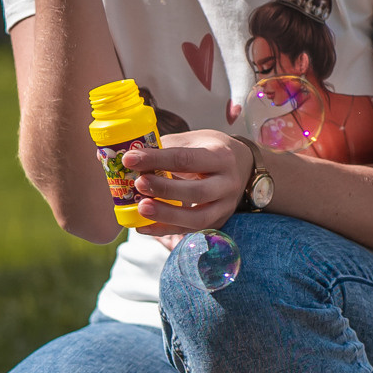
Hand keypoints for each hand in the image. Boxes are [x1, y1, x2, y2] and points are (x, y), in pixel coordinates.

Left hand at [124, 130, 250, 235]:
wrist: (243, 166)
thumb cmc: (211, 150)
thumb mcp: (194, 141)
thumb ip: (167, 148)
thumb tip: (131, 156)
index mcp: (220, 156)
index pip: (186, 159)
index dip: (156, 159)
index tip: (130, 159)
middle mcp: (227, 183)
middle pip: (197, 191)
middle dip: (164, 189)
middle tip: (138, 184)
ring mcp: (225, 206)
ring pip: (197, 218)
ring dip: (166, 215)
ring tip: (141, 208)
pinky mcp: (218, 222)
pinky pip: (191, 231)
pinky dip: (165, 230)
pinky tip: (143, 227)